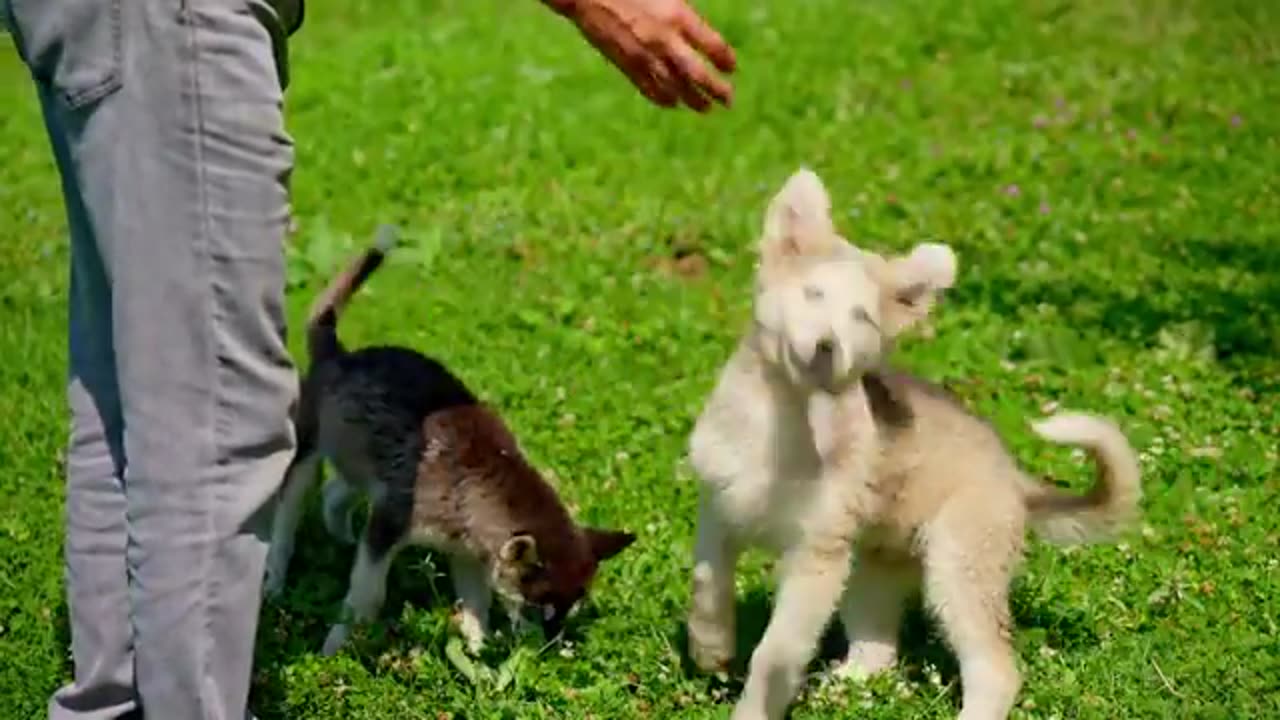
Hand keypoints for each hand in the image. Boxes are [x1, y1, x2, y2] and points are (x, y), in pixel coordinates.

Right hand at [548, 0, 736, 111]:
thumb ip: (683, 15)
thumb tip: (699, 35)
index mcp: (678, 15)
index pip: (713, 45)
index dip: (725, 59)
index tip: (731, 67)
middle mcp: (665, 40)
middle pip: (699, 74)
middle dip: (717, 89)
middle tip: (728, 100)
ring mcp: (645, 56)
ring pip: (676, 87)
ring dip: (693, 100)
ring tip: (706, 108)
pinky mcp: (626, 65)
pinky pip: (650, 89)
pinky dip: (664, 99)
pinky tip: (673, 104)